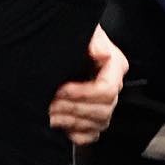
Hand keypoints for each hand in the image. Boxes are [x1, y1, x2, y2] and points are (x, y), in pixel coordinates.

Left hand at [48, 25, 128, 145]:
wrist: (63, 42)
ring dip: (72, 120)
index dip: (83, 92)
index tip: (61, 89)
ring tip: (50, 113)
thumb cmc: (74, 33)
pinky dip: (76, 133)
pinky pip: (92, 134)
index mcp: (114, 65)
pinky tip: (60, 125)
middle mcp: (112, 86)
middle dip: (74, 107)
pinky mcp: (94, 117)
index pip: (107, 89)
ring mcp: (104, 103)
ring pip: (98, 123)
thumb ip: (92, 38)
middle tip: (51, 103)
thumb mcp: (84, 30)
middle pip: (103, 109)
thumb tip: (100, 51)